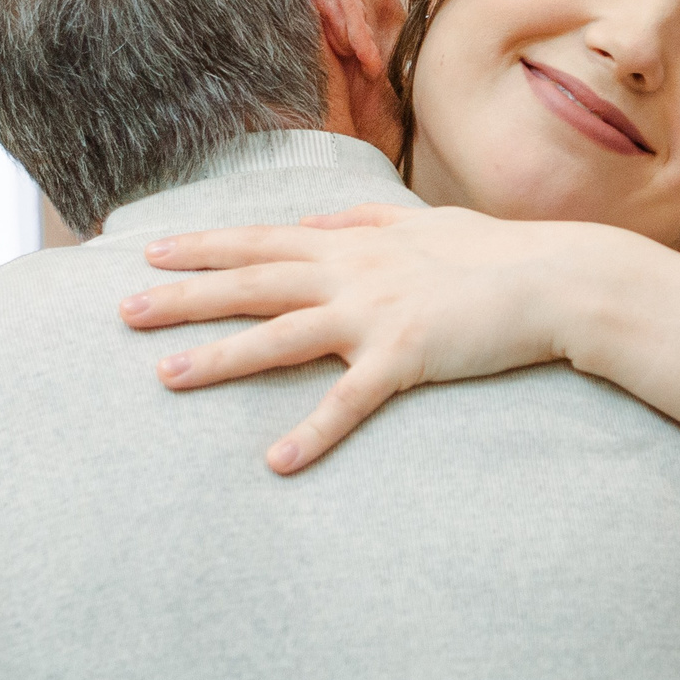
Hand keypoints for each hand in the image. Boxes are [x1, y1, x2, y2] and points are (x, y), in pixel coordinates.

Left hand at [117, 203, 586, 472]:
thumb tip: (323, 218)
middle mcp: (352, 272)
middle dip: (183, 296)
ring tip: (166, 377)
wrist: (555, 278)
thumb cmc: (495, 253)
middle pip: (251, 282)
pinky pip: (348, 401)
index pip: (262, 240)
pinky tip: (275, 461)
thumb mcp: (422, 223)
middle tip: (123, 311)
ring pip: (281, 336)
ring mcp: (375, 313)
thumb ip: (366, 219)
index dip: (205, 247)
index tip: (152, 253)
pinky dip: (311, 433)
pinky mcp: (405, 356)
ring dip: (220, 358)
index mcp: (353, 241)